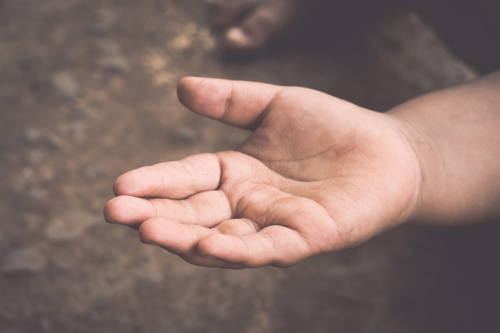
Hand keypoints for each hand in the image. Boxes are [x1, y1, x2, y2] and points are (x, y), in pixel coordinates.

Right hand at [104, 77, 420, 267]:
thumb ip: (231, 99)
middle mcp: (246, 204)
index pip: (186, 179)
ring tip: (147, 231)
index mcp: (235, 174)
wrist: (387, 149)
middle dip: (155, 216)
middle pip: (193, 214)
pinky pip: (265, 249)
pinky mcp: (304, 238)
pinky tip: (207, 247)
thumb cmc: (332, 128)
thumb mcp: (275, 105)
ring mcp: (273, 225)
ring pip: (220, 238)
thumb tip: (182, 86)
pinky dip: (236, 251)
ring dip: (184, 238)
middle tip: (114, 212)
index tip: (120, 185)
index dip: (155, 182)